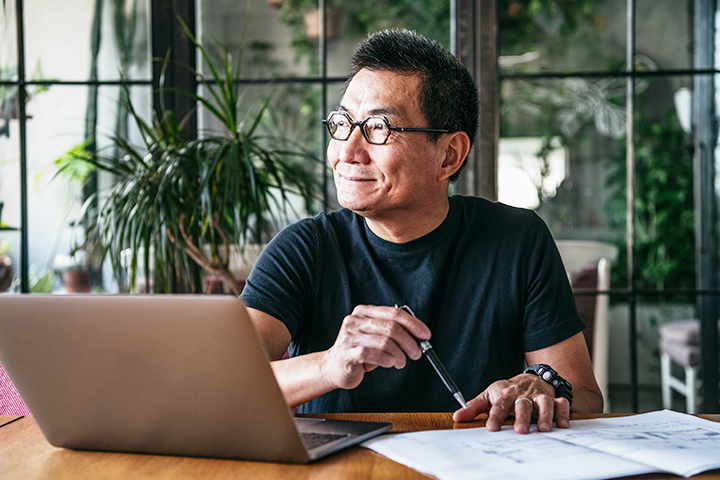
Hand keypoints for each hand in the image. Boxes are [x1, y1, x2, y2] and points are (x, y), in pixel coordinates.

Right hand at [321, 305, 430, 390]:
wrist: (334, 367)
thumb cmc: (359, 351)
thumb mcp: (376, 336)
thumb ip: (393, 331)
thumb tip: (418, 336)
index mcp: (364, 312)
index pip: (394, 313)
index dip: (413, 324)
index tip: (425, 334)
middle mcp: (355, 321)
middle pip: (391, 327)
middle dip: (409, 342)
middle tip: (416, 353)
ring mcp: (349, 337)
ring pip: (384, 342)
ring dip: (399, 355)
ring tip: (401, 362)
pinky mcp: (347, 353)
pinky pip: (373, 354)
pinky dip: (387, 360)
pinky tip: (390, 363)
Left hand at [452, 373, 570, 433]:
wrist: (530, 377)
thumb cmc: (508, 390)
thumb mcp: (489, 395)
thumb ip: (474, 407)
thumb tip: (458, 417)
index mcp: (505, 393)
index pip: (499, 405)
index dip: (495, 416)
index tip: (492, 428)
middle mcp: (523, 394)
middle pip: (522, 404)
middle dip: (522, 417)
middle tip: (520, 431)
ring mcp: (539, 396)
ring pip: (543, 403)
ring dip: (544, 415)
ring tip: (543, 429)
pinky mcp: (553, 398)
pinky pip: (561, 404)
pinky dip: (563, 413)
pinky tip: (562, 425)